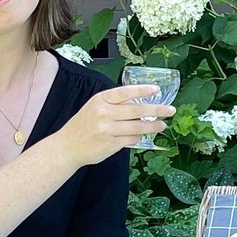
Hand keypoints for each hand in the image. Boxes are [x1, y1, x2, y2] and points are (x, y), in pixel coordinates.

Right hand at [56, 84, 173, 166]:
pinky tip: (143, 136)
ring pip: (137, 127)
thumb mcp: (94, 107)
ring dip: (152, 126)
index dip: (142, 90)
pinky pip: (131, 140)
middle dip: (156, 109)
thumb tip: (139, 103)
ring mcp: (107, 130)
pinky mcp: (110, 144)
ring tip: (162, 125)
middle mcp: (104, 113)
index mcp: (100, 100)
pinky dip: (138, 138)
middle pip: (136, 110)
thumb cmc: (83, 126)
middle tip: (170, 110)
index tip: (156, 90)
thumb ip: (114, 105)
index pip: (125, 92)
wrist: (67, 147)